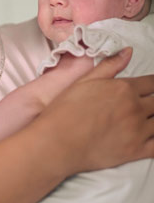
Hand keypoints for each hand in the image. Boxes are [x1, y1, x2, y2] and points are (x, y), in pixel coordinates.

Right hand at [39, 48, 153, 174]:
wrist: (58, 141)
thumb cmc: (66, 110)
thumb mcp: (85, 81)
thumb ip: (109, 65)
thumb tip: (128, 51)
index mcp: (123, 88)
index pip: (152, 83)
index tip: (151, 88)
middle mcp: (134, 107)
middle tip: (149, 103)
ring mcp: (137, 131)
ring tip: (148, 118)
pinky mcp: (135, 151)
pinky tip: (152, 136)